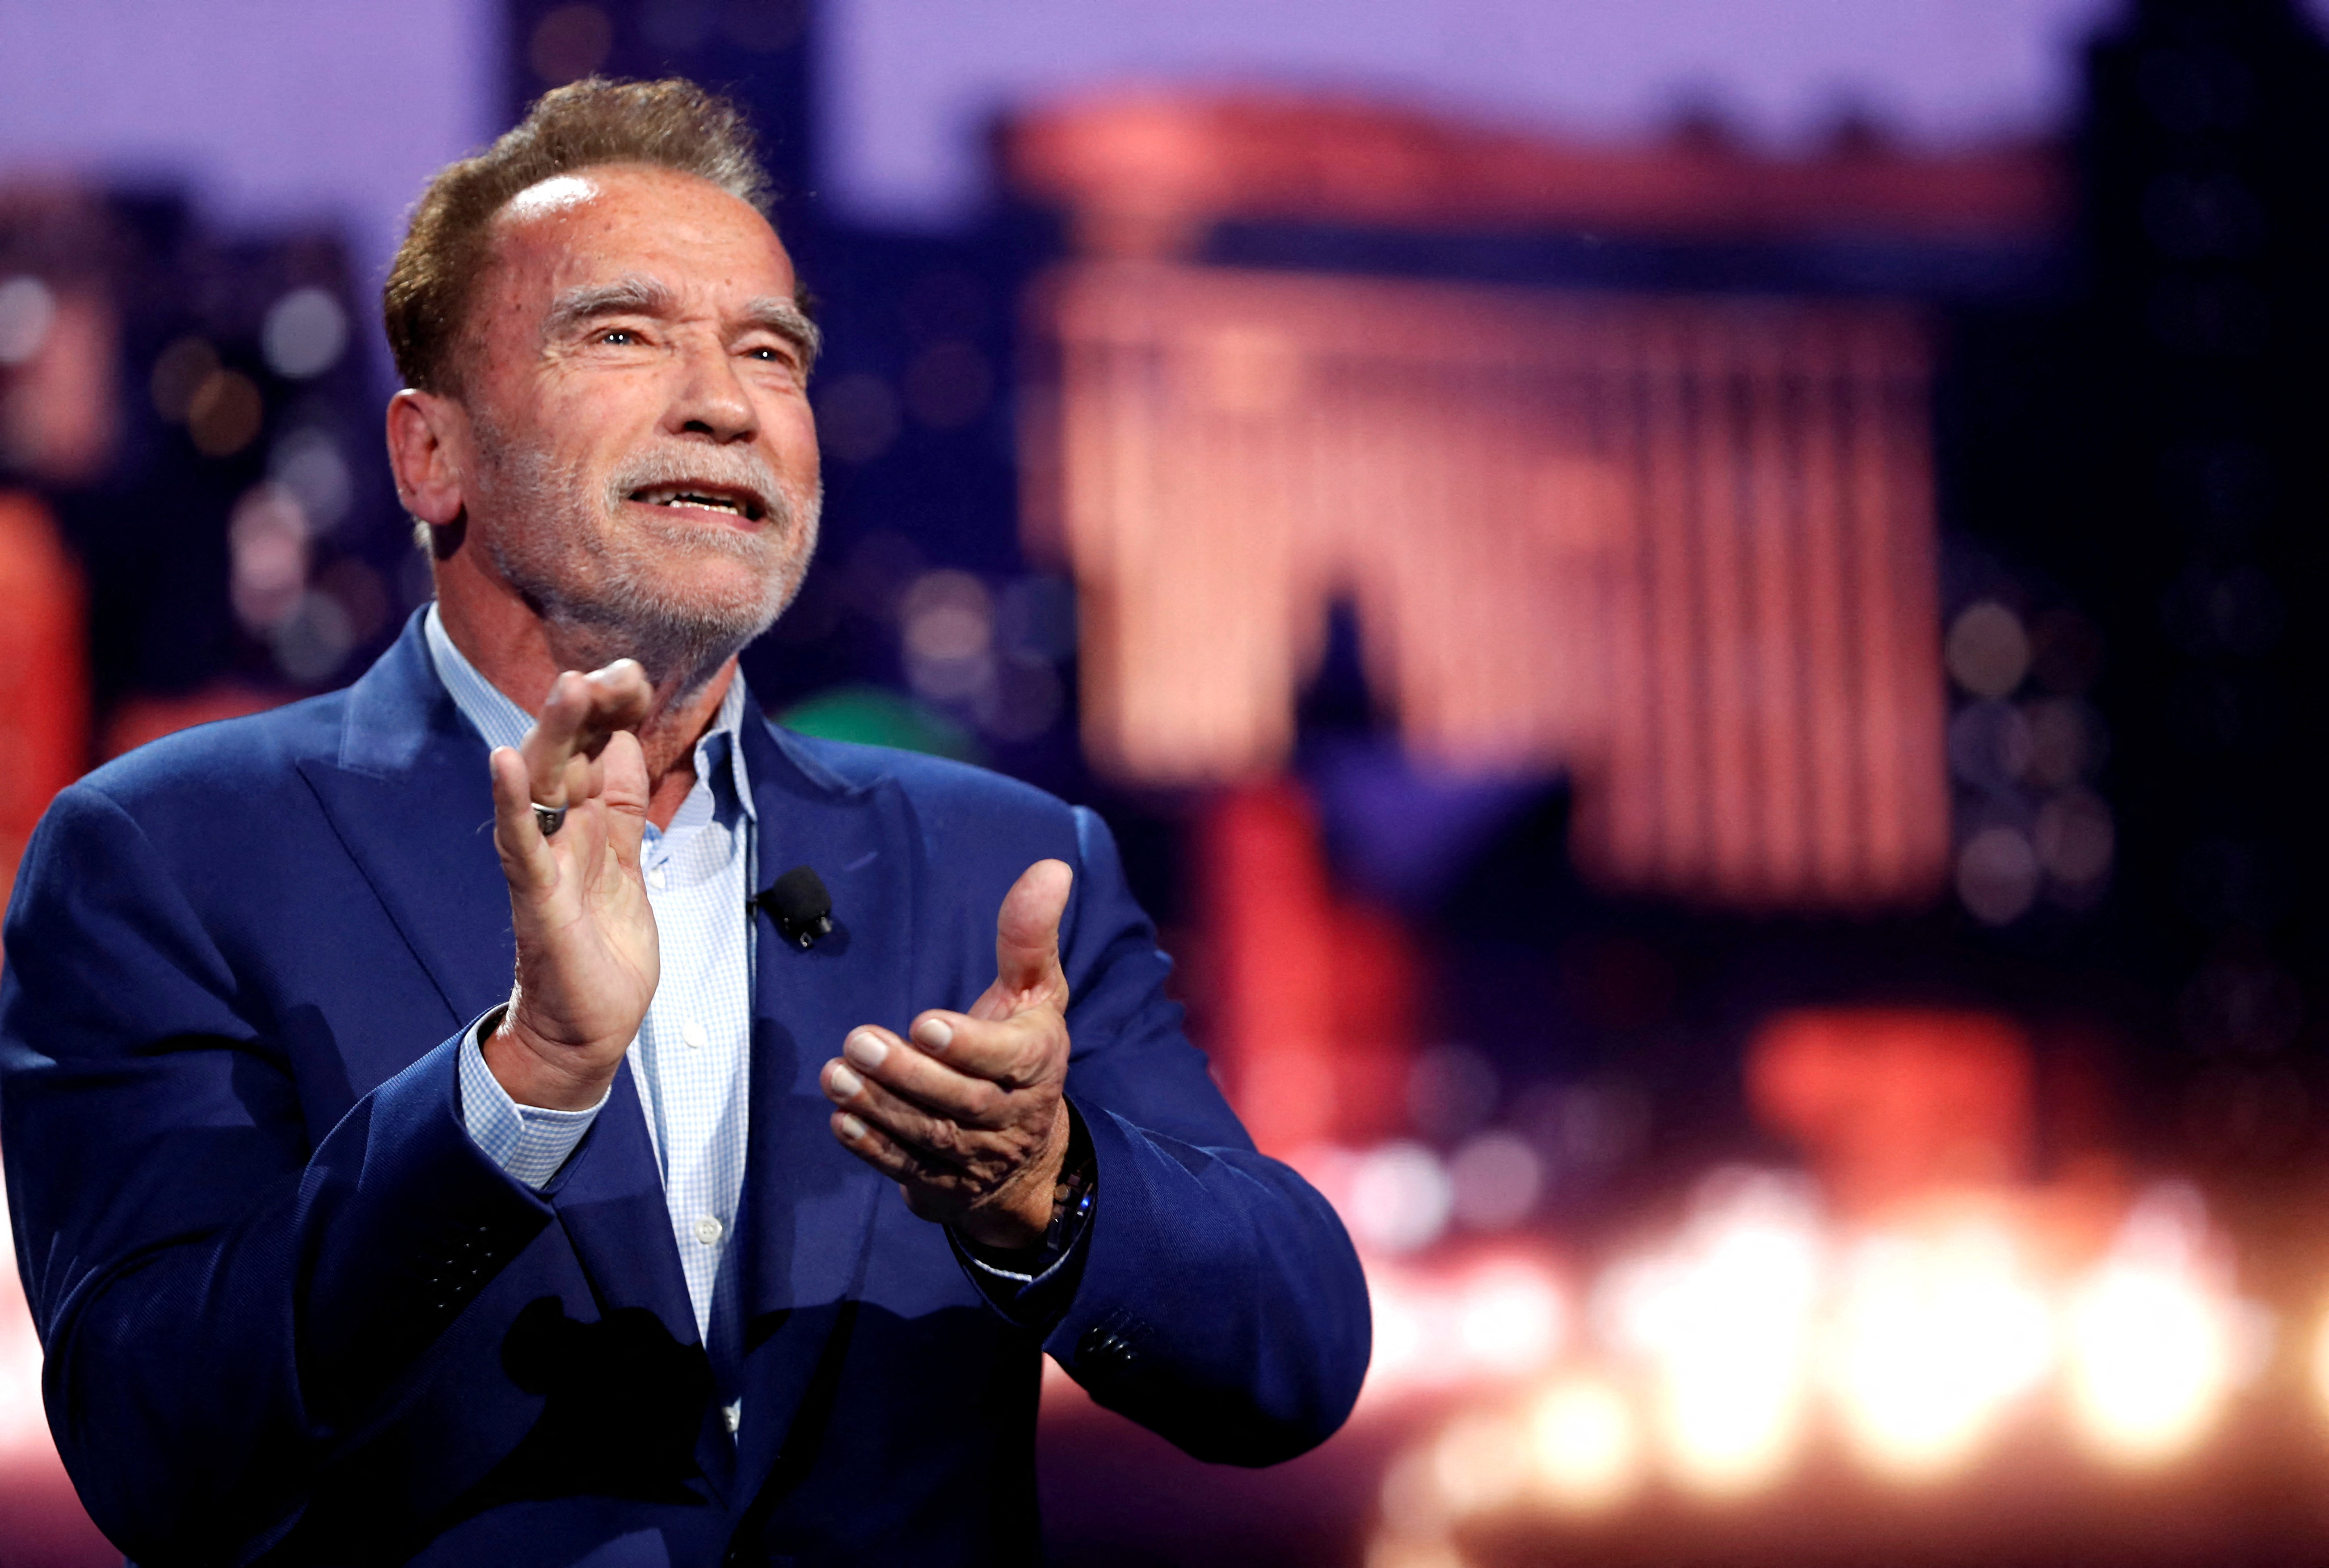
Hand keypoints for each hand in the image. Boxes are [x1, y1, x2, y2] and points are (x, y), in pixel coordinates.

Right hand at [483, 661, 656, 1110]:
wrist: (587, 1032)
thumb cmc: (604, 952)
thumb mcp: (630, 866)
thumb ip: (624, 811)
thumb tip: (629, 746)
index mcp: (589, 824)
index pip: (599, 749)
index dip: (615, 711)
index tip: (636, 676)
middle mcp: (561, 833)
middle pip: (571, 753)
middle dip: (592, 708)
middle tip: (615, 668)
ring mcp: (545, 862)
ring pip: (545, 784)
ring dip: (555, 734)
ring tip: (570, 686)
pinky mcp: (536, 898)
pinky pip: (519, 844)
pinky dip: (512, 803)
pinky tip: (506, 763)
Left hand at [823, 859, 1074, 1248]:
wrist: (1026, 1155)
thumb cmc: (1021, 1051)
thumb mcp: (1035, 992)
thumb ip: (1030, 935)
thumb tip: (1051, 867)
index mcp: (1038, 1062)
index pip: (1007, 1058)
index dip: (967, 1045)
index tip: (925, 1023)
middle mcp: (1011, 1115)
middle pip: (962, 1101)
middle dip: (908, 1073)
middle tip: (859, 1040)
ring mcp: (976, 1156)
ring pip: (929, 1136)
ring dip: (879, 1107)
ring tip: (836, 1075)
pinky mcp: (942, 1184)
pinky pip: (907, 1169)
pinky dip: (872, 1148)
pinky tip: (841, 1120)